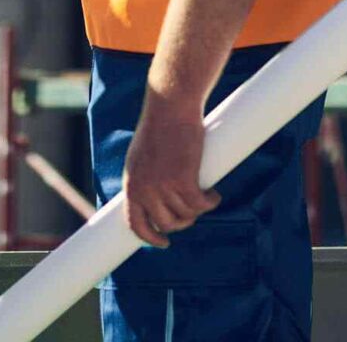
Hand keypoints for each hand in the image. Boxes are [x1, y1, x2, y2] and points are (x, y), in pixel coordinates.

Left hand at [122, 90, 219, 247]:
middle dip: (182, 222)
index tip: (163, 242)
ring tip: (205, 196)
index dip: (149, 237)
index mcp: (132, 182)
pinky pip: (201, 204)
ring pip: (186, 214)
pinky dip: (210, 202)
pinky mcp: (184, 180)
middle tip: (193, 210)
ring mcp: (163, 187)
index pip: (134, 223)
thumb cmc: (160, 124)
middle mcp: (145, 189)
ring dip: (198, 209)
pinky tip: (214, 195)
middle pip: (166, 223)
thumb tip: (157, 196)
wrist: (171, 105)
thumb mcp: (143, 154)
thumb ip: (147, 176)